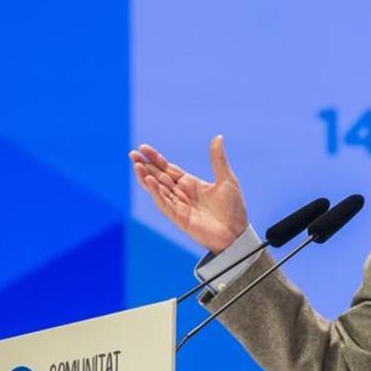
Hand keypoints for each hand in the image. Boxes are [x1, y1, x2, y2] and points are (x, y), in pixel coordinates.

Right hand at [129, 135, 249, 253]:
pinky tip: (149, 181)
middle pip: (159, 177)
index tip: (143, 148)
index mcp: (190, 184)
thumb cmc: (233, 209)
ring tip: (137, 164)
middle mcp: (181, 194)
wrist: (237, 233)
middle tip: (133, 153)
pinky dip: (156, 193)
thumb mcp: (226, 180)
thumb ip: (218, 160)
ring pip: (158, 189)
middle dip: (145, 166)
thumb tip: (218, 137)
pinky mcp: (179, 218)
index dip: (156, 159)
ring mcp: (179, 206)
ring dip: (146, 177)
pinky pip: (164, 204)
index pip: (168, 168)